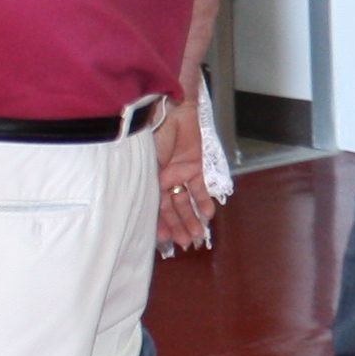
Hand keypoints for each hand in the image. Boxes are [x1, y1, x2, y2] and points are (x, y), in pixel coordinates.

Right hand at [156, 89, 212, 252]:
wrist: (170, 112)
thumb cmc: (151, 137)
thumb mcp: (146, 167)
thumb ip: (150, 188)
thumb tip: (149, 213)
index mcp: (147, 180)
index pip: (154, 208)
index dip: (160, 224)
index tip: (165, 241)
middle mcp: (163, 180)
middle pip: (172, 208)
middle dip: (179, 226)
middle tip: (185, 243)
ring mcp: (180, 173)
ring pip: (187, 201)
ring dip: (192, 218)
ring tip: (198, 235)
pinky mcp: (196, 166)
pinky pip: (200, 188)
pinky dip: (205, 201)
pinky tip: (208, 215)